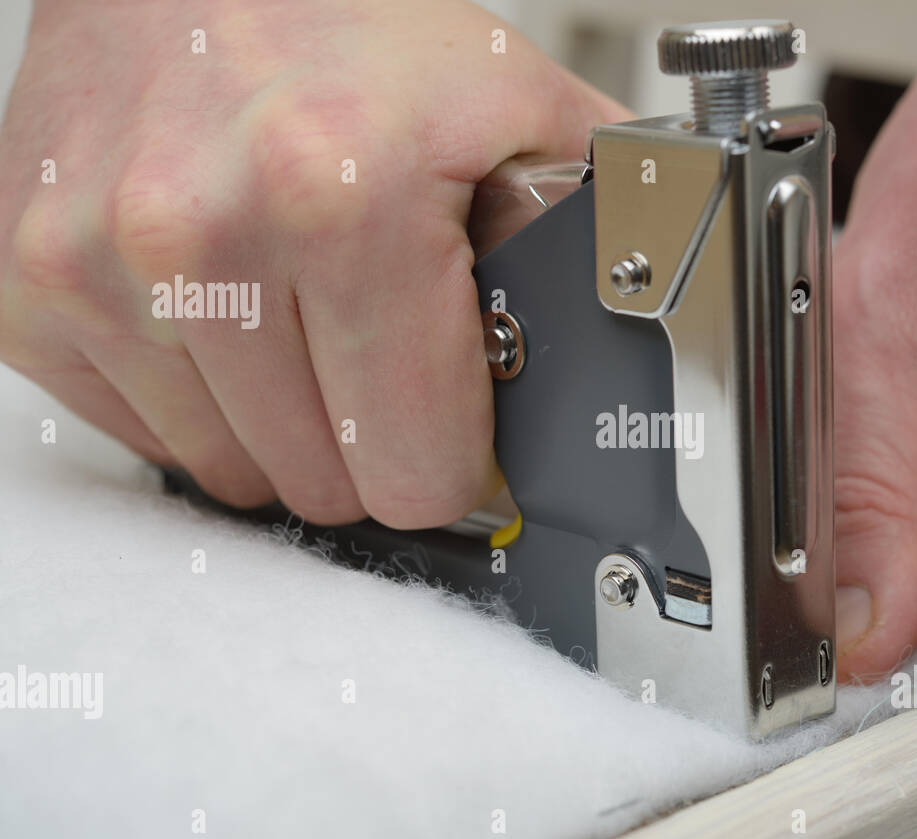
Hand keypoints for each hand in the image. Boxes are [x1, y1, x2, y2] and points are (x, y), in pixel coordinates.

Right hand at [0, 0, 627, 526]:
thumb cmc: (355, 28)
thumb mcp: (517, 110)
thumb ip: (592, 235)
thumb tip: (628, 365)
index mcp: (347, 202)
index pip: (415, 472)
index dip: (450, 456)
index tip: (451, 421)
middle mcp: (200, 235)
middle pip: (325, 486)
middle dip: (369, 438)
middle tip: (378, 349)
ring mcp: (94, 265)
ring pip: (231, 473)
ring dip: (282, 422)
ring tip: (299, 315)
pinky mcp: (26, 287)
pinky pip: (140, 434)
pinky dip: (196, 397)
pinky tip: (223, 316)